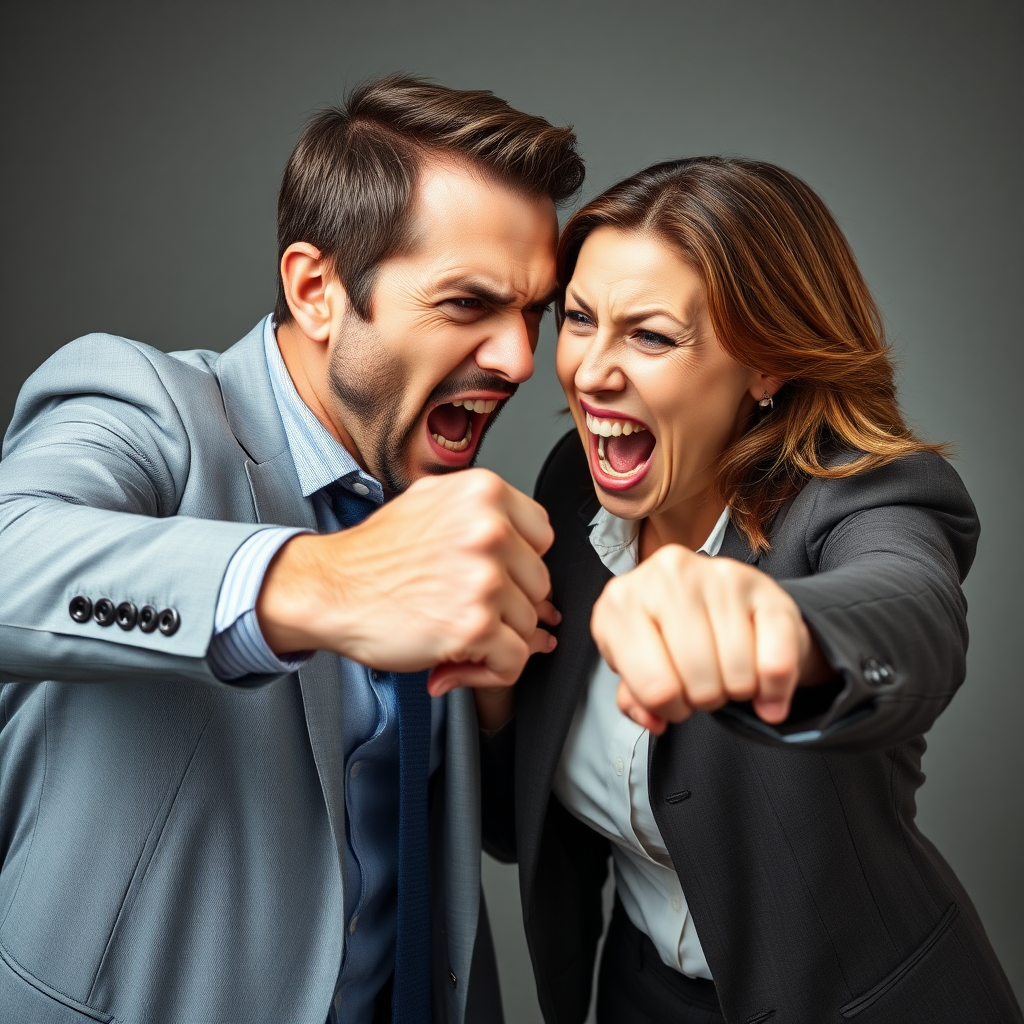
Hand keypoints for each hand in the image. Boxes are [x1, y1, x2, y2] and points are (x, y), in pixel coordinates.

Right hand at [256, 469, 558, 688]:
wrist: (329, 589)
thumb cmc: (375, 555)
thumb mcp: (433, 507)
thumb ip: (489, 529)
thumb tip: (538, 582)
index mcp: (484, 493)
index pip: (543, 535)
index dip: (518, 562)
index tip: (492, 574)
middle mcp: (489, 529)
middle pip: (539, 584)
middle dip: (507, 604)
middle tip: (464, 607)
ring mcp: (484, 578)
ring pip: (530, 624)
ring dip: (496, 640)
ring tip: (454, 631)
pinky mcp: (474, 625)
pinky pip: (514, 660)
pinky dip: (491, 671)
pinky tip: (459, 662)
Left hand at [590, 545, 830, 733]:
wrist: (713, 597)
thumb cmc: (666, 634)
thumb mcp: (635, 664)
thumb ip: (635, 699)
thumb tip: (653, 719)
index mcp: (621, 600)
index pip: (655, 688)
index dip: (668, 708)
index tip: (671, 698)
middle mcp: (666, 576)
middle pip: (699, 683)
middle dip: (703, 699)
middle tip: (700, 682)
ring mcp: (716, 575)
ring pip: (739, 675)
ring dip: (737, 690)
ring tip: (725, 671)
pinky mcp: (763, 586)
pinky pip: (777, 662)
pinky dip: (775, 689)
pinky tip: (764, 685)